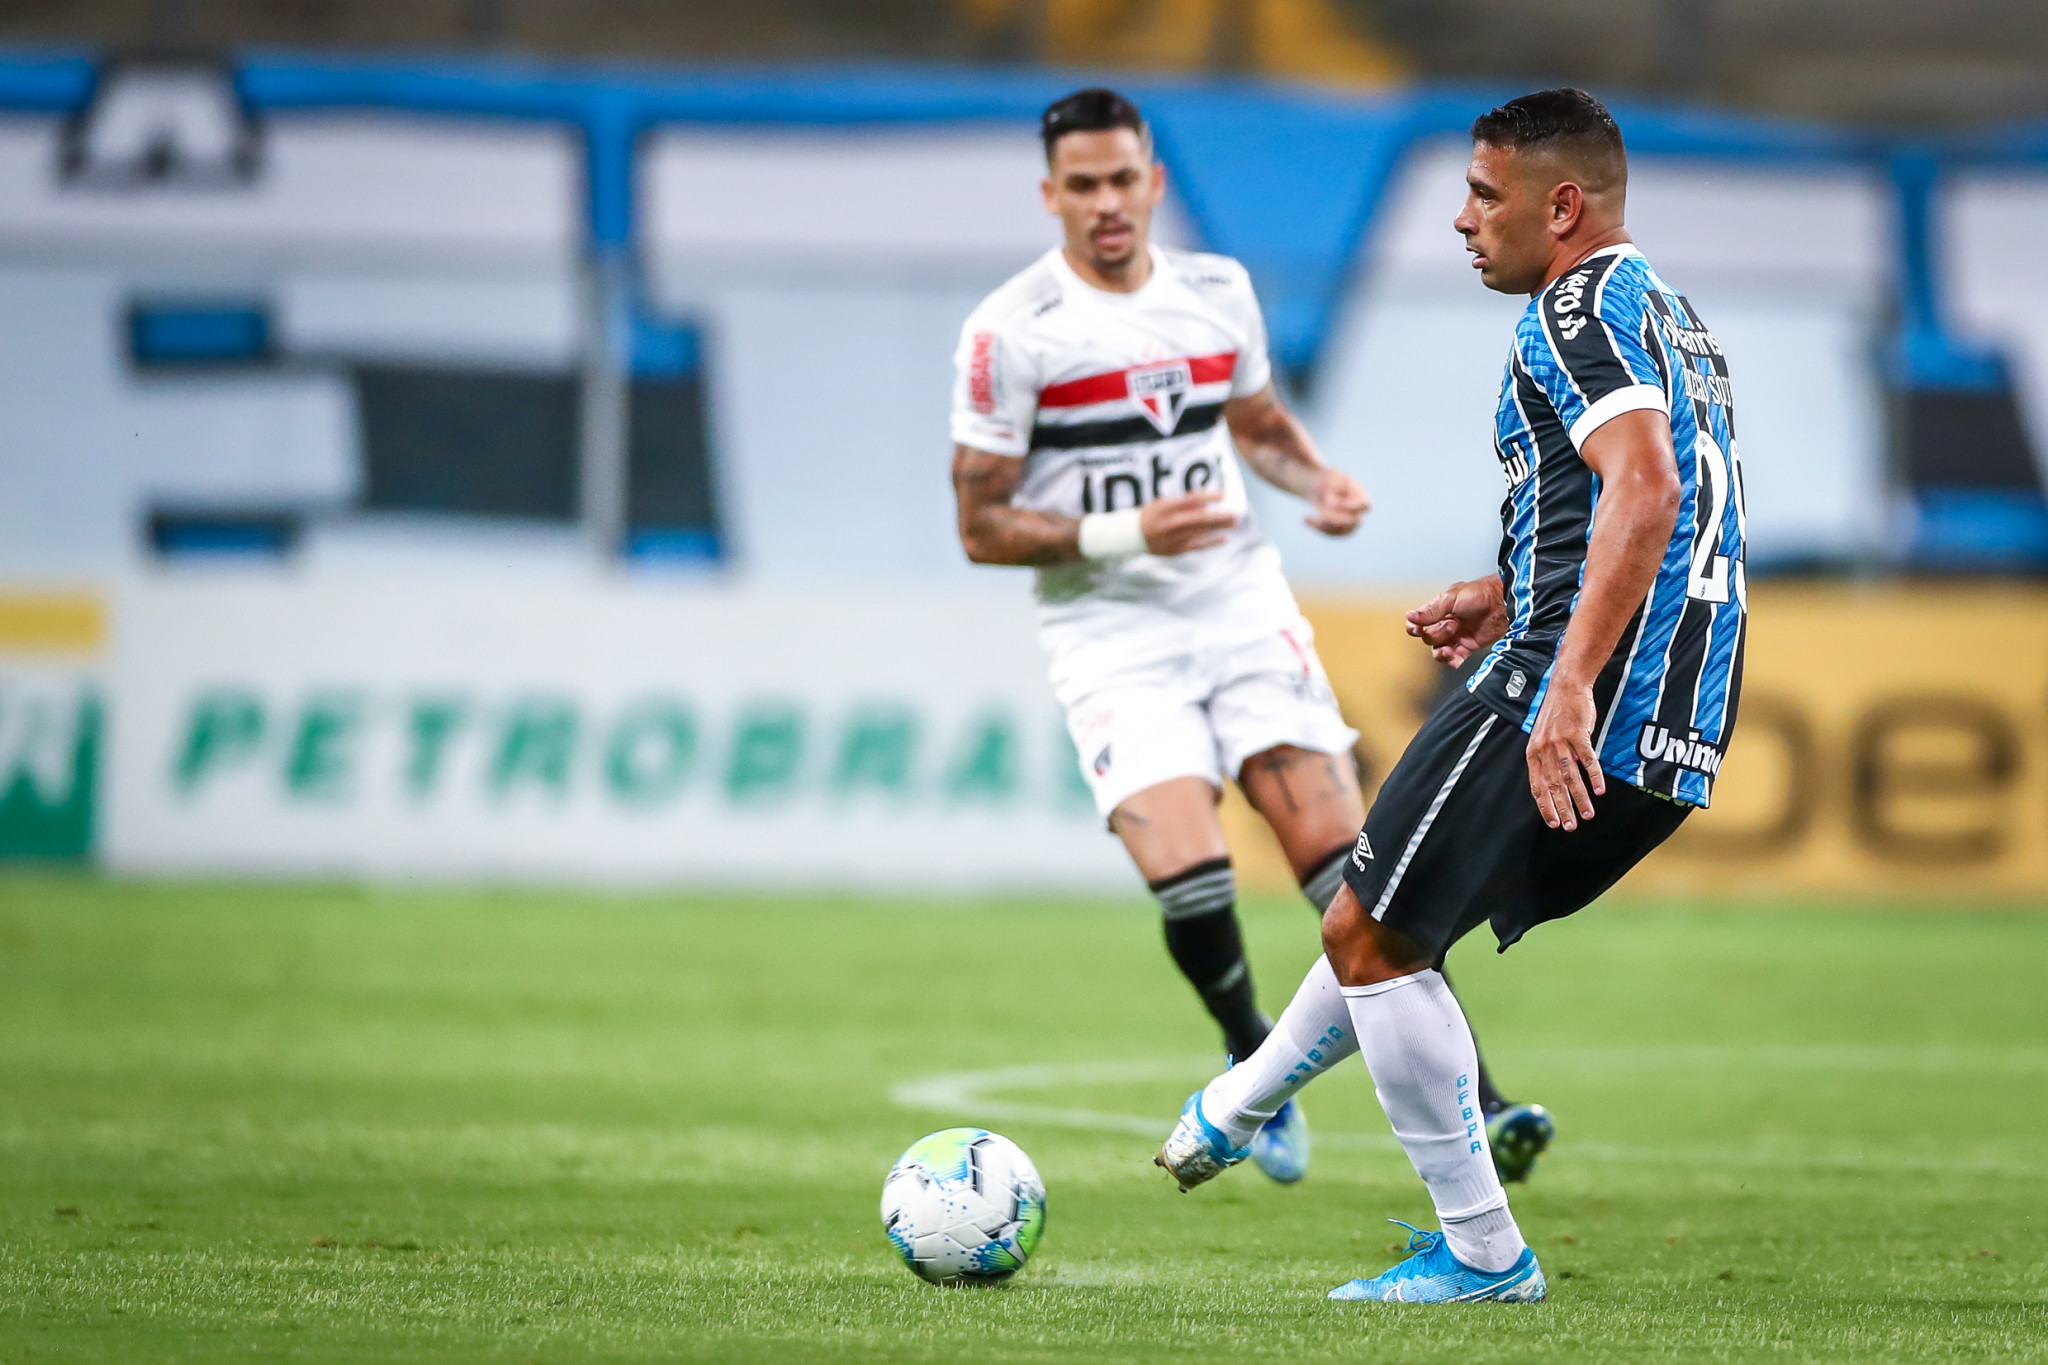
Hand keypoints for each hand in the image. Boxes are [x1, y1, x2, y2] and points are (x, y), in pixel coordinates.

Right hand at [1140, 491, 1237, 555]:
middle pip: (1200, 518)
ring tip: (1235, 522)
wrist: (1131, 536)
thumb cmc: (1149, 515)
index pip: (1191, 500)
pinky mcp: (1176, 549)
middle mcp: (1170, 523)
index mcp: (1166, 508)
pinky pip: (1198, 545)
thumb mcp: (1163, 504)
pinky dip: (1212, 542)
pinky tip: (1224, 538)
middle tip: (1236, 513)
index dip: (1209, 497)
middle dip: (1220, 516)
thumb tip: (1206, 507)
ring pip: (1201, 531)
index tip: (1223, 495)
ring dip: (1220, 527)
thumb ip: (1183, 505)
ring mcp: (1174, 538)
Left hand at [1305, 468, 1370, 535]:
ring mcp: (1352, 523)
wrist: (1322, 487)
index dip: (1351, 507)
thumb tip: (1330, 504)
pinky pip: (1331, 533)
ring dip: (1323, 525)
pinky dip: (1317, 528)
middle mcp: (1360, 511)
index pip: (1365, 505)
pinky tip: (1305, 519)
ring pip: (1341, 531)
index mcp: (1361, 494)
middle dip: (1335, 519)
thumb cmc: (1328, 479)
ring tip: (1306, 517)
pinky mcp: (1341, 530)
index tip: (1332, 502)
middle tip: (1319, 514)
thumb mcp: (1329, 478)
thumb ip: (1332, 488)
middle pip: (1353, 521)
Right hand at [1404, 576, 1506, 666]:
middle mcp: (1444, 624)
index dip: (1415, 629)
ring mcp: (1456, 636)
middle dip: (1438, 633)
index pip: (1416, 624)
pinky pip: (1455, 659)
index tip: (1420, 629)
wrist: (1502, 603)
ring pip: (1438, 651)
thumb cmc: (1480, 593)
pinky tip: (1454, 657)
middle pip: (1428, 638)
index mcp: (1438, 611)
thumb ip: (1431, 610)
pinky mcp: (1468, 646)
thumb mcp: (1451, 598)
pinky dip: (1452, 661)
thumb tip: (1410, 616)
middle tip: (1453, 624)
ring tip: (1451, 645)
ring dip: (1442, 651)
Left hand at [1526, 683, 1602, 830]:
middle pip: (1554, 785)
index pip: (1537, 786)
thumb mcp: (1544, 738)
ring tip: (1588, 814)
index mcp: (1533, 753)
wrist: (1566, 687)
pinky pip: (1587, 759)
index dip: (1545, 806)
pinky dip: (1594, 776)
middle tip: (1571, 826)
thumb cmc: (1557, 716)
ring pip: (1570, 776)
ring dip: (1580, 797)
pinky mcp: (1578, 733)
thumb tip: (1555, 786)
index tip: (1554, 823)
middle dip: (1563, 808)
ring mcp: (1560, 741)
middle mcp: (1544, 749)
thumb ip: (1547, 761)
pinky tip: (1600, 790)